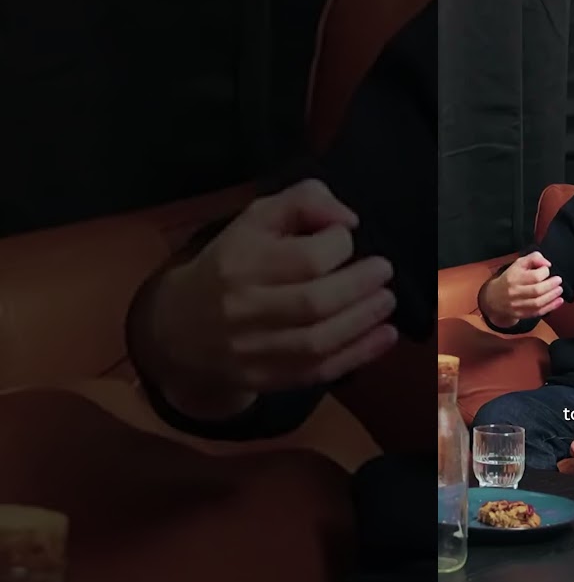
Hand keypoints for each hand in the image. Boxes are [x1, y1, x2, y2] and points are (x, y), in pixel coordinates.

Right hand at [152, 179, 398, 398]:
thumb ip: (302, 202)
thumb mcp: (256, 219)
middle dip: (360, 286)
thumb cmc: (230, 264)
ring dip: (364, 320)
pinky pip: (319, 371)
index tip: (347, 238)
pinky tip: (385, 336)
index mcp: (239, 263)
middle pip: (314, 303)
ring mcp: (253, 349)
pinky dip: (359, 354)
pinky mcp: (266, 378)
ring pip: (318, 341)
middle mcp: (244, 308)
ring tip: (386, 300)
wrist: (178, 329)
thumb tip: (347, 219)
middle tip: (383, 272)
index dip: (338, 245)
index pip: (303, 258)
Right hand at [482, 250, 563, 327]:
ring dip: (552, 296)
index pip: (534, 276)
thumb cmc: (510, 278)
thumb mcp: (519, 264)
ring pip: (538, 303)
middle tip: (558, 280)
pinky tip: (559, 301)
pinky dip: (551, 307)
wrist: (493, 298)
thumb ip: (534, 258)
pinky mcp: (521, 314)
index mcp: (513, 277)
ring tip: (559, 290)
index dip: (544, 272)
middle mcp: (515, 292)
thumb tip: (547, 263)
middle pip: (537, 290)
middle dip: (551, 285)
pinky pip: (538, 312)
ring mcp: (517, 305)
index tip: (547, 270)